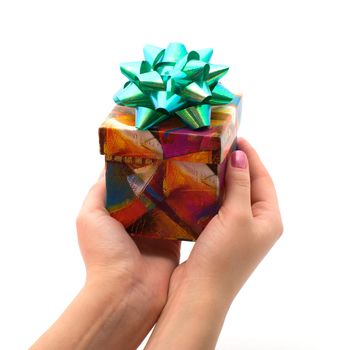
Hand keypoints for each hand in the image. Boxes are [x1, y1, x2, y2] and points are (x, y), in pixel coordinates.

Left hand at [31, 169, 180, 349]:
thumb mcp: (90, 217)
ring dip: (174, 189)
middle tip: (174, 155)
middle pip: (149, 192)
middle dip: (158, 176)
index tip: (150, 149)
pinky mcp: (173, 240)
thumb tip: (111, 166)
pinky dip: (187, 207)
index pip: (127, 185)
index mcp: (116, 213)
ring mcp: (156, 230)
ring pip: (167, 203)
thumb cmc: (104, 253)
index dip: (136, 169)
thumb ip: (99, 191)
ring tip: (188, 167)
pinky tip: (198, 190)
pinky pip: (182, 219)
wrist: (128, 291)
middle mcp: (136, 220)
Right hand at [145, 138, 282, 349]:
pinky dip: (215, 193)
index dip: (251, 157)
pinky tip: (203, 182)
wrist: (200, 292)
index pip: (264, 179)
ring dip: (225, 179)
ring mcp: (240, 230)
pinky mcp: (222, 234)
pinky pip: (222, 207)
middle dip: (238, 166)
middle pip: (250, 186)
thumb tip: (241, 156)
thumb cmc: (223, 256)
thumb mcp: (236, 216)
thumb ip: (240, 184)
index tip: (238, 137)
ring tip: (212, 159)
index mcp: (269, 219)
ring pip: (235, 196)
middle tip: (222, 145)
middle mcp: (257, 224)